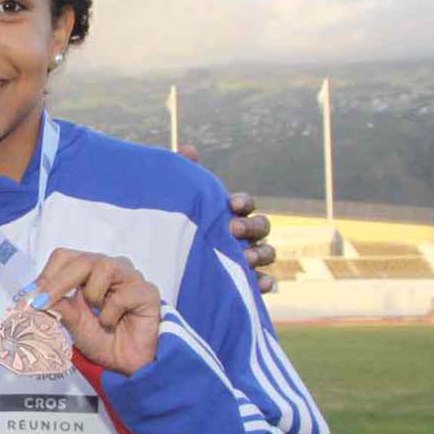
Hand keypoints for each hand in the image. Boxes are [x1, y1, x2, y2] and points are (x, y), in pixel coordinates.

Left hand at [30, 248, 160, 375]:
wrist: (126, 364)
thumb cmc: (100, 338)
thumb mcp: (72, 323)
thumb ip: (57, 307)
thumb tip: (34, 296)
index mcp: (88, 270)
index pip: (64, 258)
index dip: (46, 275)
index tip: (31, 297)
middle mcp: (109, 267)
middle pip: (81, 259)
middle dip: (58, 282)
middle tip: (42, 302)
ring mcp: (130, 276)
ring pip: (104, 266)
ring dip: (92, 295)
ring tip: (96, 314)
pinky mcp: (147, 291)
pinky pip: (124, 294)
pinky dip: (111, 313)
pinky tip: (113, 323)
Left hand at [176, 146, 274, 293]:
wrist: (167, 268)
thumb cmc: (177, 228)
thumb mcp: (178, 205)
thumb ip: (185, 178)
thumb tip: (188, 149)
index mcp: (231, 213)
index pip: (247, 203)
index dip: (243, 202)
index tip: (230, 203)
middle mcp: (244, 235)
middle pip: (261, 226)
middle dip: (250, 226)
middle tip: (232, 229)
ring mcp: (248, 260)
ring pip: (267, 253)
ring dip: (260, 253)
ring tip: (246, 258)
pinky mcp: (244, 285)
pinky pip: (263, 283)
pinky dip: (264, 283)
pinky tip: (260, 283)